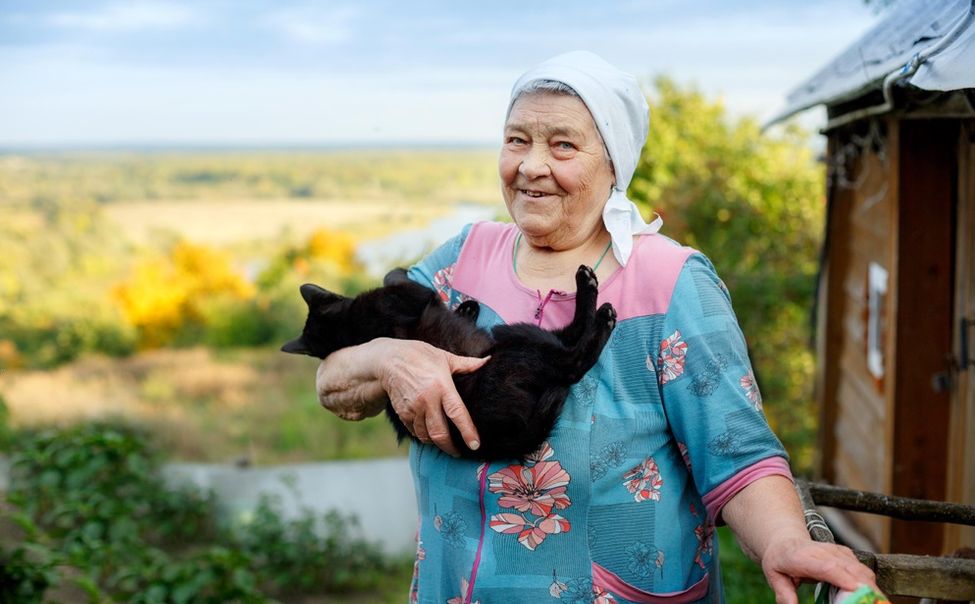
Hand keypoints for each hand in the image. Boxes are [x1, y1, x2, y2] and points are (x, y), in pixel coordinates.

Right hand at [376, 339, 487, 456]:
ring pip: (426, 436)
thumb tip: (488, 361)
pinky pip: (414, 431)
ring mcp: (413, 408)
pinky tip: (429, 435)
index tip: (474, 445)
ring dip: (436, 443)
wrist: (388, 360)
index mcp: (442, 386)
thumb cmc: (419, 356)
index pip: (457, 413)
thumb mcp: (444, 357)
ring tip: (444, 444)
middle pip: (440, 433)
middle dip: (450, 447)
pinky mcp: (403, 413)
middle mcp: (427, 400)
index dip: (467, 431)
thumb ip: (466, 364)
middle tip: (458, 453)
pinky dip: (422, 436)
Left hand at [761, 537, 877, 603]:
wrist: (786, 540)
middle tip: (870, 603)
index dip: (843, 577)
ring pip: (861, 570)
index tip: (855, 589)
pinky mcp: (847, 556)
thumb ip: (784, 593)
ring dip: (870, 588)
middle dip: (864, 588)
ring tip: (872, 602)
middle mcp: (824, 552)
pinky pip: (863, 571)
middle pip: (851, 569)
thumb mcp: (774, 576)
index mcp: (803, 557)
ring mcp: (838, 552)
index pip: (827, 566)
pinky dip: (869, 585)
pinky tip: (868, 597)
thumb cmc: (780, 558)